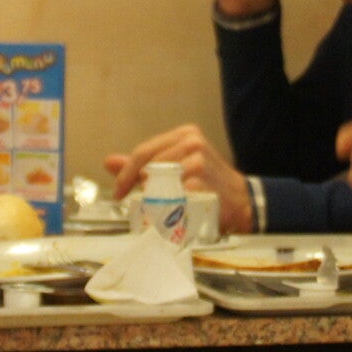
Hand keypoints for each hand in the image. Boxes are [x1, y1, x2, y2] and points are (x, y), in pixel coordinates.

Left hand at [102, 124, 253, 233]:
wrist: (241, 201)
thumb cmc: (207, 184)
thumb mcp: (176, 167)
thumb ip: (143, 165)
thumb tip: (109, 162)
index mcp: (184, 135)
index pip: (143, 151)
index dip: (126, 174)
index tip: (118, 192)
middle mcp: (192, 143)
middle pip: (148, 167)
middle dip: (138, 188)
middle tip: (134, 205)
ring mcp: (199, 161)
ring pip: (158, 183)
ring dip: (152, 200)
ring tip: (155, 210)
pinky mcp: (202, 182)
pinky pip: (172, 198)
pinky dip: (166, 210)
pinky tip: (169, 216)